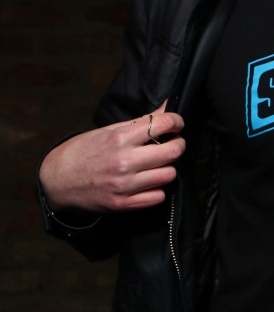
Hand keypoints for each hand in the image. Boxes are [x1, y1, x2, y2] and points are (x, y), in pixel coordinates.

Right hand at [39, 103, 184, 213]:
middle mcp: (125, 161)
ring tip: (157, 164)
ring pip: (169, 175)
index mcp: (120, 138)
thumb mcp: (110, 130)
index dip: (176, 121)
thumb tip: (168, 107)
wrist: (58, 179)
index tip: (176, 124)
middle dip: (178, 144)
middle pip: (173, 151)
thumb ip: (142, 121)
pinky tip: (148, 181)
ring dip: (168, 167)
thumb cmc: (85, 150)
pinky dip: (157, 188)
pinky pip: (158, 197)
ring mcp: (125, 185)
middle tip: (172, 143)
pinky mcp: (123, 204)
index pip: (164, 124)